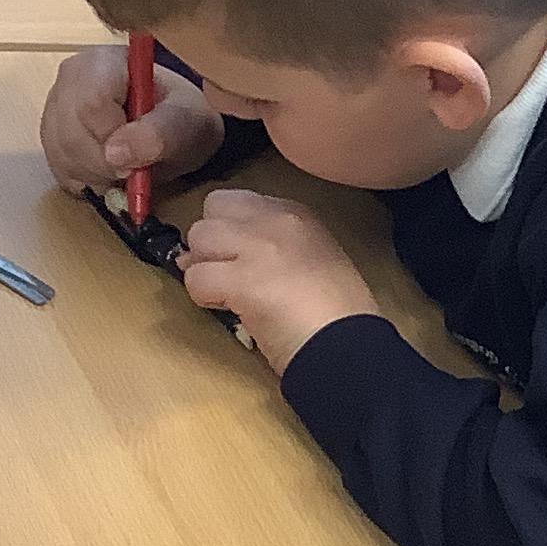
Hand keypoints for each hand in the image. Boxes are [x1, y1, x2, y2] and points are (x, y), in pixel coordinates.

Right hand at [39, 44, 222, 197]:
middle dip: (104, 165)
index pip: (91, 103)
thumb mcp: (186, 123)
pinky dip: (84, 180)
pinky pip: (56, 166)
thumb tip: (116, 154)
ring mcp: (56, 105)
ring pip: (60, 153)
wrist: (176, 127)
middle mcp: (72, 77)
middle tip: (133, 171)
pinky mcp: (51, 133)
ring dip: (95, 176)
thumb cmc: (182, 118)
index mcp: (104, 61)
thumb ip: (158, 134)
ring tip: (124, 171)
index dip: (111, 138)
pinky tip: (107, 174)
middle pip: (70, 132)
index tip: (135, 155)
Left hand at [180, 189, 381, 370]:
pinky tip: (229, 310)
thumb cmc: (338, 315)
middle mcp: (275, 220)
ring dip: (203, 268)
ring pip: (199, 238)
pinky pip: (196, 278)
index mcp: (297, 215)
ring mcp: (257, 246)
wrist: (350, 345)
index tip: (237, 255)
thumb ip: (277, 247)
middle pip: (212, 210)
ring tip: (226, 294)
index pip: (238, 200)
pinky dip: (204, 297)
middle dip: (210, 242)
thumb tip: (229, 255)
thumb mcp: (316, 261)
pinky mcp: (241, 279)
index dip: (229, 228)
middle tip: (224, 274)